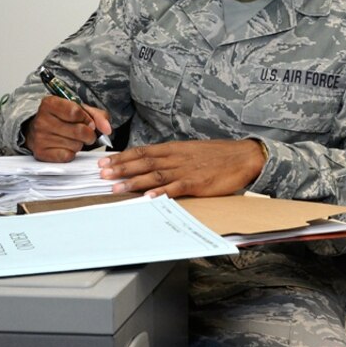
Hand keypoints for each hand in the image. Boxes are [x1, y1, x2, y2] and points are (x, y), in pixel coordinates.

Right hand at [24, 95, 111, 161]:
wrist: (39, 131)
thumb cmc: (61, 119)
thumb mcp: (79, 110)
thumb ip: (97, 116)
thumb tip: (107, 129)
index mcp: (50, 103)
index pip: (75, 111)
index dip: (87, 119)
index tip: (89, 122)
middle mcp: (42, 119)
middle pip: (79, 130)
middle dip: (89, 134)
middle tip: (86, 134)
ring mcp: (40, 137)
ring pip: (75, 145)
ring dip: (79, 144)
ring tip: (73, 140)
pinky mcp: (41, 153)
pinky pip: (67, 156)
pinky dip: (71, 153)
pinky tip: (66, 147)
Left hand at [99, 139, 265, 197]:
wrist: (244, 156)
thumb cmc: (217, 156)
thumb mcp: (190, 151)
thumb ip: (170, 157)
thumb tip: (150, 163)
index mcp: (173, 149)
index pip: (142, 151)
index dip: (122, 157)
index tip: (105, 162)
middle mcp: (175, 157)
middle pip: (143, 162)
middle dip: (121, 168)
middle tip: (102, 174)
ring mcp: (185, 170)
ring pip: (154, 175)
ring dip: (134, 182)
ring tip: (116, 188)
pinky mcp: (197, 183)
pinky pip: (175, 188)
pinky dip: (160, 192)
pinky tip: (148, 197)